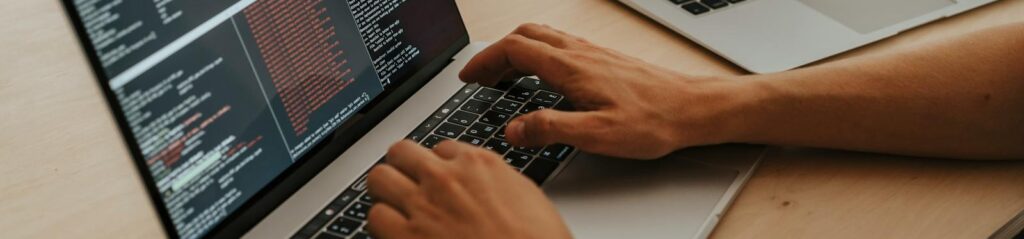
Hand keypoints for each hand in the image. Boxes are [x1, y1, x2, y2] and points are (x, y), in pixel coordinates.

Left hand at [365, 140, 571, 238]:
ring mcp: (424, 205)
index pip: (440, 148)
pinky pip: (375, 216)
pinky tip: (395, 233)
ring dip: (386, 193)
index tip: (440, 180)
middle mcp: (447, 178)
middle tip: (408, 186)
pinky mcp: (407, 237)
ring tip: (396, 208)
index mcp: (479, 164)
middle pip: (401, 152)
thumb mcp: (525, 195)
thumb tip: (479, 182)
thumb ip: (494, 181)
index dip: (438, 166)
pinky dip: (382, 224)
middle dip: (402, 169)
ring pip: (379, 178)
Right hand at [459, 24, 753, 158]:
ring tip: (502, 76)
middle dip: (496, 53)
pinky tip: (542, 76)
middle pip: (525, 36)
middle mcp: (580, 53)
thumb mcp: (597, 134)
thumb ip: (552, 129)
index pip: (515, 49)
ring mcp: (592, 53)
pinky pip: (559, 46)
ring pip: (542, 37)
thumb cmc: (653, 121)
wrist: (693, 108)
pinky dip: (537, 54)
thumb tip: (514, 129)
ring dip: (515, 51)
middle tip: (480, 77)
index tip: (469, 77)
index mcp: (572, 67)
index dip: (485, 61)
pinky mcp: (604, 60)